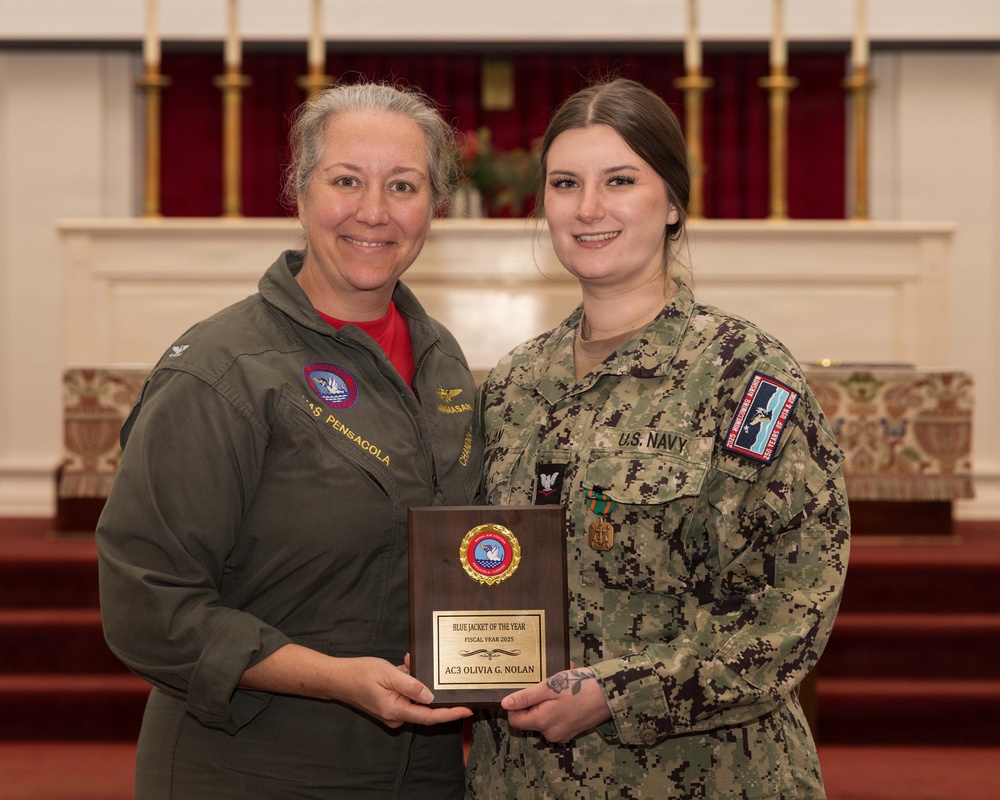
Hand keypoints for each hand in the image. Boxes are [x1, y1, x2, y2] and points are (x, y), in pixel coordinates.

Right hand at [337, 656, 471, 728]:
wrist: (337, 678)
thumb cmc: (360, 674)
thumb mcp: (387, 674)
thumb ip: (410, 685)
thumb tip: (431, 697)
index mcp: (396, 710)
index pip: (430, 716)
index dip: (451, 713)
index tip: (468, 709)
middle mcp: (396, 716)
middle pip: (425, 706)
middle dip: (430, 686)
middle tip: (428, 668)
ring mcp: (392, 712)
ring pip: (415, 696)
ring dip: (416, 679)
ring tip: (407, 663)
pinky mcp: (389, 705)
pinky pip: (406, 694)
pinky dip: (408, 680)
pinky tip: (404, 665)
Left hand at [500, 667, 611, 742]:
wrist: (609, 694)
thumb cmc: (579, 687)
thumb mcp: (549, 687)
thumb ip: (526, 697)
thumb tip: (505, 704)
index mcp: (542, 723)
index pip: (515, 720)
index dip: (516, 704)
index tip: (526, 690)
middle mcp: (551, 734)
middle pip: (529, 718)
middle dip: (535, 700)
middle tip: (547, 683)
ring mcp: (562, 734)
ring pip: (543, 717)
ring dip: (547, 701)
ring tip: (560, 684)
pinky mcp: (572, 731)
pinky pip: (556, 719)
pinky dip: (558, 706)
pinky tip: (568, 691)